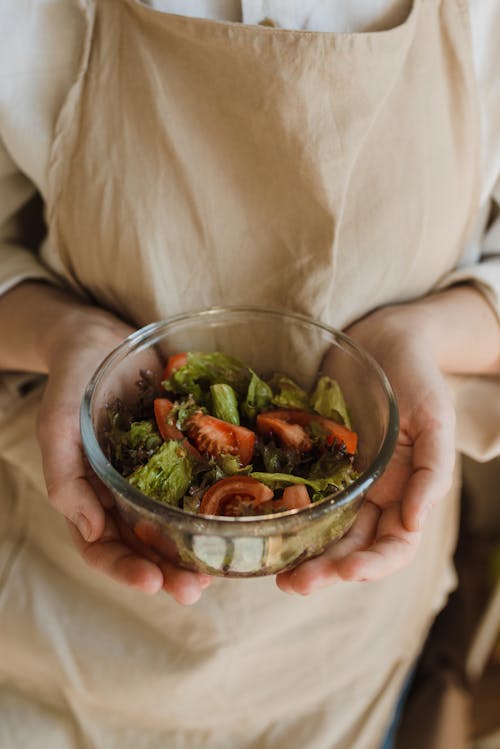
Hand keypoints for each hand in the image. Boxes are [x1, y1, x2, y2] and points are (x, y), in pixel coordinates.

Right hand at [36, 305, 210, 603]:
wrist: (104, 337)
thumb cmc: (74, 379)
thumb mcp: (58, 422)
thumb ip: (64, 474)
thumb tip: (91, 530)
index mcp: (90, 496)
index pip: (103, 547)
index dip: (125, 569)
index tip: (153, 581)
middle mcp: (125, 495)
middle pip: (145, 546)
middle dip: (169, 572)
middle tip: (195, 589)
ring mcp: (158, 476)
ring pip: (177, 524)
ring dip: (196, 550)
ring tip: (221, 569)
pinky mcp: (186, 453)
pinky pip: (203, 483)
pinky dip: (219, 504)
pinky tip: (241, 515)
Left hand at [276, 304, 455, 594]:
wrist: (384, 340)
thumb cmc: (417, 378)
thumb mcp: (434, 421)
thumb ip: (433, 471)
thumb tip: (415, 522)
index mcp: (404, 493)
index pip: (393, 545)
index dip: (373, 564)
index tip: (347, 572)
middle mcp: (370, 495)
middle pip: (351, 547)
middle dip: (326, 570)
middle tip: (294, 584)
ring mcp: (338, 480)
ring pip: (320, 529)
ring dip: (301, 554)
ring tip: (275, 573)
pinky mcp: (310, 460)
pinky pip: (295, 491)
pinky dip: (282, 513)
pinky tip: (261, 524)